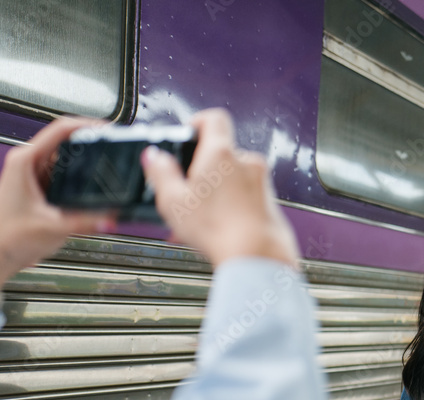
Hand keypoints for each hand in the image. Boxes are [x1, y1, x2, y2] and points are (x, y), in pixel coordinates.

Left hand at [0, 117, 116, 291]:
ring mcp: (33, 175)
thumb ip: (88, 222)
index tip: (107, 128)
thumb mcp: (55, 227)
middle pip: (66, 142)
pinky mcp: (39, 188)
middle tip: (113, 149)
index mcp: (25, 161)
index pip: (60, 129)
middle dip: (91, 145)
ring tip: (107, 166)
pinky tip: (92, 185)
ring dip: (86, 163)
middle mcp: (27, 164)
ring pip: (67, 159)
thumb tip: (113, 216)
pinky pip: (64, 175)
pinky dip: (80, 178)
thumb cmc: (7, 238)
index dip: (87, 125)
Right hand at [141, 108, 298, 268]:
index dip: (197, 122)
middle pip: (221, 153)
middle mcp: (247, 162)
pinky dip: (230, 206)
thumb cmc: (219, 230)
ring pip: (232, 178)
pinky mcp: (270, 202)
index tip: (187, 135)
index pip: (213, 118)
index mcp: (222, 154)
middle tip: (186, 190)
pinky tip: (216, 228)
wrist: (257, 256)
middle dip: (202, 169)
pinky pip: (245, 196)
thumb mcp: (174, 201)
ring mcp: (262, 182)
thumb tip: (153, 157)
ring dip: (215, 192)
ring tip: (198, 218)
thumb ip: (161, 173)